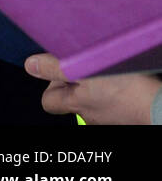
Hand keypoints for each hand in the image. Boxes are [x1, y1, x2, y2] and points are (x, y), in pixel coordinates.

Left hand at [25, 53, 160, 124]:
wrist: (161, 104)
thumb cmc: (127, 89)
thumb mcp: (85, 70)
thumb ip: (56, 68)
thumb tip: (31, 65)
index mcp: (76, 104)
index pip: (49, 102)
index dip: (50, 85)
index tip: (59, 68)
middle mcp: (91, 115)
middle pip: (72, 98)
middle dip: (75, 80)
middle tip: (86, 63)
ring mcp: (111, 117)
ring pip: (94, 99)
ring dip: (97, 83)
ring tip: (106, 68)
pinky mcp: (129, 114)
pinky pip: (114, 102)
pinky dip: (116, 90)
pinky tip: (124, 79)